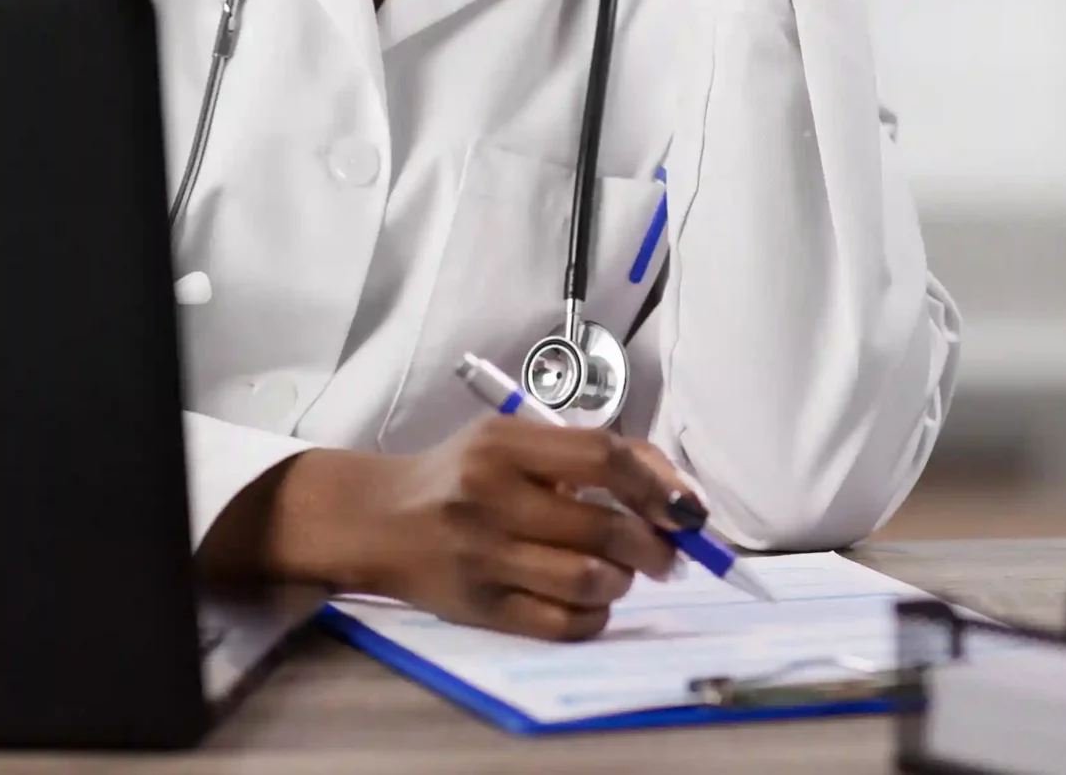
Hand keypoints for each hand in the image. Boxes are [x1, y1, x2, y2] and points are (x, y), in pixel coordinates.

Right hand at [204, 419, 708, 640]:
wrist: (379, 520)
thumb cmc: (458, 474)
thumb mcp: (508, 441)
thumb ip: (581, 453)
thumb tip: (672, 489)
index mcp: (502, 445)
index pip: (604, 457)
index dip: (659, 484)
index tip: (686, 507)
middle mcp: (490, 498)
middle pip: (604, 528)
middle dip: (655, 546)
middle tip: (667, 553)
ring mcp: (483, 556)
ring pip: (588, 580)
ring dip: (624, 580)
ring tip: (623, 573)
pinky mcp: (480, 607)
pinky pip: (563, 624)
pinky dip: (595, 615)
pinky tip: (593, 600)